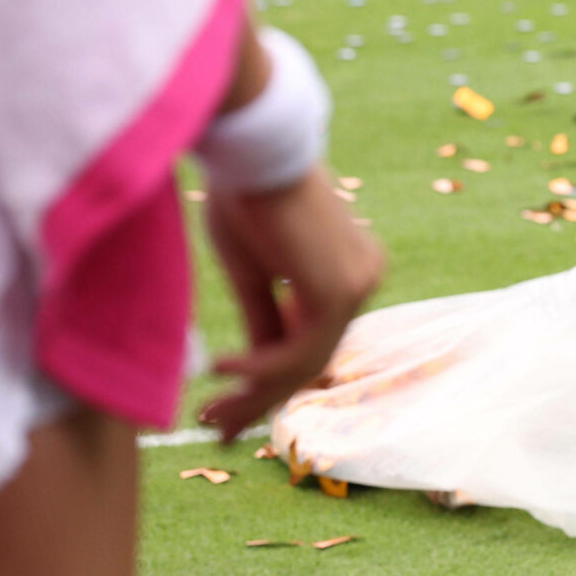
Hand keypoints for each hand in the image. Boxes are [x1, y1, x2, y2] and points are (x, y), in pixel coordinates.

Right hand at [197, 167, 384, 439]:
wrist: (253, 148)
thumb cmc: (246, 194)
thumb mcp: (253, 270)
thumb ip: (264, 318)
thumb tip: (256, 366)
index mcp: (351, 271)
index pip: (313, 340)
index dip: (270, 379)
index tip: (225, 407)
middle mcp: (365, 280)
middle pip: (312, 358)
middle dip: (260, 398)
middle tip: (215, 426)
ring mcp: (359, 286)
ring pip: (305, 361)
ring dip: (255, 392)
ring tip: (210, 411)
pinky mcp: (339, 290)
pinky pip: (299, 349)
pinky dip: (259, 367)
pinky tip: (220, 370)